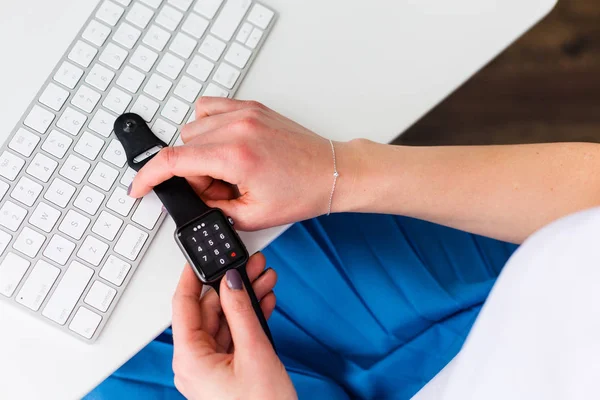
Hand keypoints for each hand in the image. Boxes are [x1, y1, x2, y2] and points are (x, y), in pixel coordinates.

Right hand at [129, 97, 357, 229]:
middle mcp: (238, 128)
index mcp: (236, 156)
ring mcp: (245, 113)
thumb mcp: (252, 215)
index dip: (148, 177)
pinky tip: (223, 146)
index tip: (139, 188)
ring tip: (227, 169)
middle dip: (191, 173)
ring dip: (200, 152)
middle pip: (184, 146)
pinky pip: (209, 109)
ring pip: (193, 128)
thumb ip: (212, 206)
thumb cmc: (303, 191)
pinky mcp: (252, 107)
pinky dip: (208, 128)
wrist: (332, 172)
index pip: (173, 161)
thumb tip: (191, 196)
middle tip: (218, 188)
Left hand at [171, 253, 296, 399]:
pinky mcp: (227, 370)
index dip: (191, 278)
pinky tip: (263, 302)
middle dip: (231, 286)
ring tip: (264, 279)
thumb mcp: (254, 351)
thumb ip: (240, 311)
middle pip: (208, 311)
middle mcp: (195, 362)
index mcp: (190, 358)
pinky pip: (234, 336)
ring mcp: (212, 367)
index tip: (199, 257)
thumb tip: (230, 282)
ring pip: (224, 322)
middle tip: (251, 266)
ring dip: (244, 300)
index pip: (183, 306)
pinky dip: (249, 319)